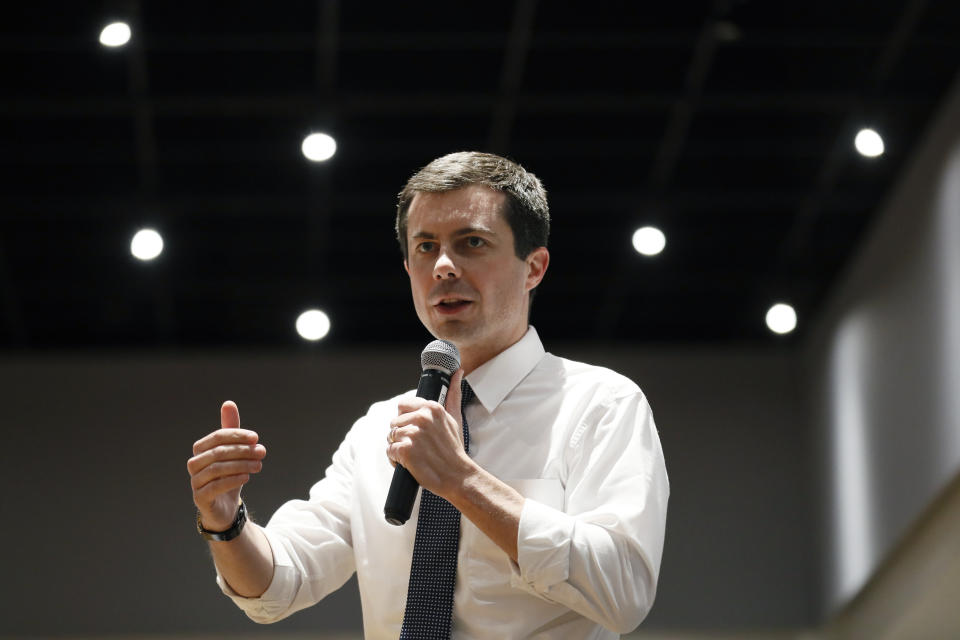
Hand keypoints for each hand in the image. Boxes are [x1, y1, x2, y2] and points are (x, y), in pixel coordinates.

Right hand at [187, 401, 266, 531]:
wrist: (224, 507)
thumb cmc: (228, 475)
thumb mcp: (233, 452)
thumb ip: (231, 430)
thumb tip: (228, 403)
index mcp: (200, 449)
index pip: (217, 436)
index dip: (237, 435)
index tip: (256, 438)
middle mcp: (194, 464)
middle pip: (218, 452)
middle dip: (243, 450)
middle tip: (262, 452)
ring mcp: (195, 482)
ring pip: (217, 469)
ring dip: (241, 465)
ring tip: (259, 465)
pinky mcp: (200, 498)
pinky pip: (215, 486)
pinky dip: (233, 480)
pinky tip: (247, 477)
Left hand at [387, 369, 474, 496]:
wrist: (458, 476)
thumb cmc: (454, 449)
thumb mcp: (455, 419)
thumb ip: (453, 395)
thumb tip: (457, 373)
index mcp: (432, 408)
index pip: (402, 406)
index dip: (406, 420)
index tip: (416, 431)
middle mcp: (422, 418)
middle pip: (394, 422)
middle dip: (401, 435)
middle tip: (417, 446)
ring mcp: (413, 434)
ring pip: (390, 437)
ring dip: (398, 448)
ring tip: (414, 455)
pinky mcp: (405, 450)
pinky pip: (389, 451)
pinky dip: (395, 460)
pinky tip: (409, 464)